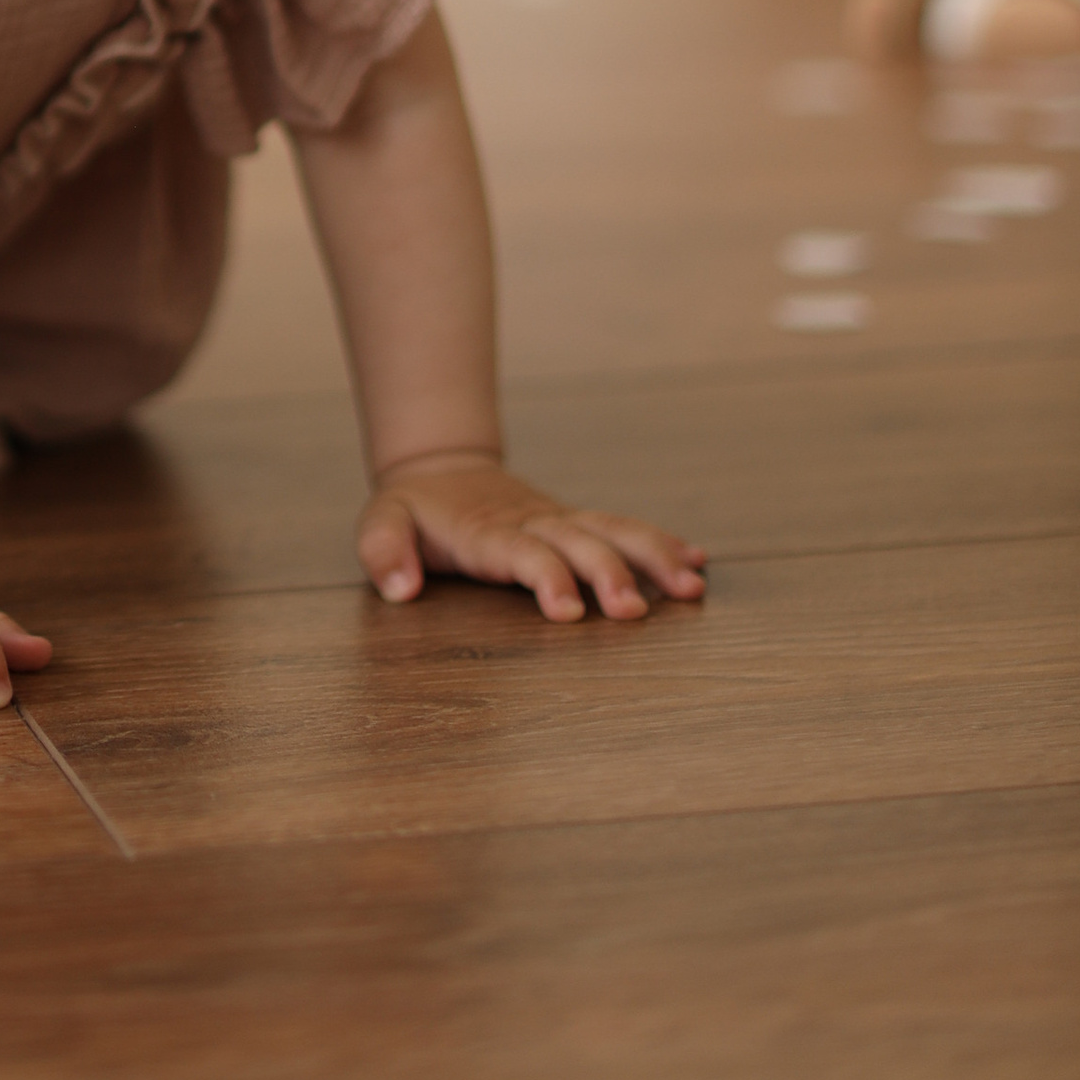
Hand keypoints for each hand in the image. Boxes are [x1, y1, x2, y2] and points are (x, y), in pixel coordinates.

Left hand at [360, 451, 706, 623]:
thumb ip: (384, 552)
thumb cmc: (413, 509)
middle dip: (609, 573)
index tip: (568, 612)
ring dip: (652, 555)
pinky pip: (623, 527)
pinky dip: (662, 542)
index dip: (545, 577)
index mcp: (486, 530)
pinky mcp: (576, 525)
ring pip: (612, 529)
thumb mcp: (381, 522)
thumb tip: (400, 589)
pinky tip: (697, 563)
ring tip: (692, 587)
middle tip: (635, 612)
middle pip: (578, 542)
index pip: (521, 552)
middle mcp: (532, 522)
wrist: (440, 467)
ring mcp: (559, 521)